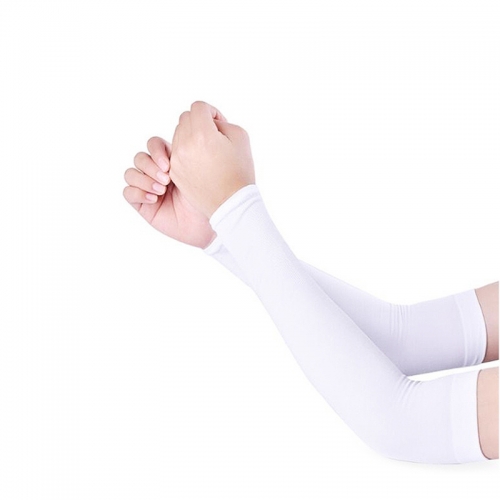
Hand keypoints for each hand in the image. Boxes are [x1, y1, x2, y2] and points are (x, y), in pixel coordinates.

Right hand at [123, 136, 216, 248]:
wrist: (210, 222)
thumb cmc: (212, 196)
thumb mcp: (204, 168)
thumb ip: (194, 148)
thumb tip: (186, 127)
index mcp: (172, 160)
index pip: (154, 144)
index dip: (157, 150)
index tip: (169, 163)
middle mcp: (158, 173)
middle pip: (140, 157)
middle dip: (151, 165)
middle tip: (167, 178)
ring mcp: (149, 188)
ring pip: (131, 173)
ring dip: (144, 179)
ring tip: (162, 189)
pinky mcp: (143, 205)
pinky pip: (128, 192)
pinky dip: (138, 192)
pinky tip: (154, 198)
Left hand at [169, 101, 255, 218]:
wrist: (231, 203)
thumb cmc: (239, 171)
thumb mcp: (240, 137)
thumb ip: (222, 122)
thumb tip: (209, 122)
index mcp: (202, 134)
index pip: (198, 107)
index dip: (211, 112)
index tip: (219, 125)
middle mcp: (185, 145)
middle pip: (185, 119)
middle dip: (199, 123)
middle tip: (213, 137)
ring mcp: (177, 160)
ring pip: (178, 134)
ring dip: (191, 136)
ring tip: (207, 151)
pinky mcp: (174, 172)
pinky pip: (176, 152)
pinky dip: (186, 152)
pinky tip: (201, 163)